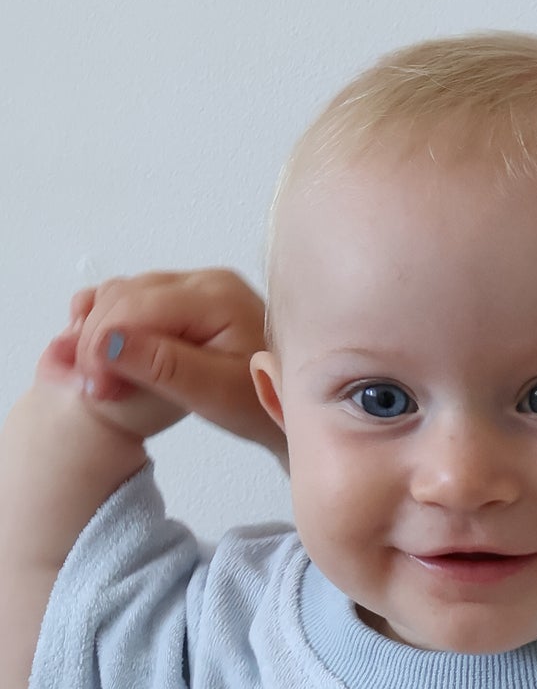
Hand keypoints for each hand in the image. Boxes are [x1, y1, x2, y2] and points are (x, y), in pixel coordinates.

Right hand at [64, 270, 277, 456]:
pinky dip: (108, 326)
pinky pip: (131, 300)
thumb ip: (162, 366)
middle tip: (94, 391)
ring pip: (121, 296)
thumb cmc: (260, 406)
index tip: (96, 391)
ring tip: (99, 381)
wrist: (290, 409)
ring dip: (97, 334)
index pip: (136, 306)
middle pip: (124, 296)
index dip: (101, 345)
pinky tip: (100, 358)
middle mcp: (205, 279)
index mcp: (217, 295)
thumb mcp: (214, 394)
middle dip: (96, 342)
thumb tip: (106, 341)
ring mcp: (194, 286)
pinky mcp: (183, 299)